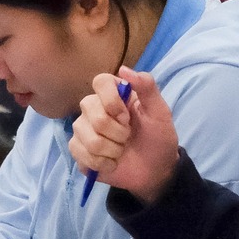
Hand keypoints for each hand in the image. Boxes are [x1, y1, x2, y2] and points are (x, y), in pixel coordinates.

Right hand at [69, 70, 179, 205]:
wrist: (156, 169)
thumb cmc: (158, 137)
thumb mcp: (160, 112)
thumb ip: (147, 87)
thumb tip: (123, 68)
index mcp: (114, 94)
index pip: (100, 81)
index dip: (112, 101)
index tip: (127, 117)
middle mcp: (94, 108)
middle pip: (89, 109)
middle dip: (116, 131)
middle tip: (128, 137)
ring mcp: (83, 129)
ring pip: (88, 137)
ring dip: (112, 150)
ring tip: (121, 151)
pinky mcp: (78, 151)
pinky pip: (81, 154)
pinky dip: (103, 163)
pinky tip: (112, 163)